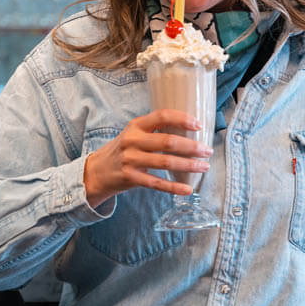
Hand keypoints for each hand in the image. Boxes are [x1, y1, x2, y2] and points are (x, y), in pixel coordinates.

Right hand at [83, 110, 212, 208]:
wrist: (96, 172)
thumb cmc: (123, 150)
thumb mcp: (134, 134)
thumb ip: (155, 131)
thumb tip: (189, 131)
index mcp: (136, 126)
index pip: (162, 116)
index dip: (182, 119)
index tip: (199, 125)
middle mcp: (133, 141)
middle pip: (167, 142)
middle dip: (192, 147)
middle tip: (208, 150)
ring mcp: (131, 160)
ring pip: (165, 162)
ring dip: (188, 165)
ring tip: (204, 167)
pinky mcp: (131, 178)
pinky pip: (157, 183)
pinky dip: (174, 187)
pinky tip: (188, 189)